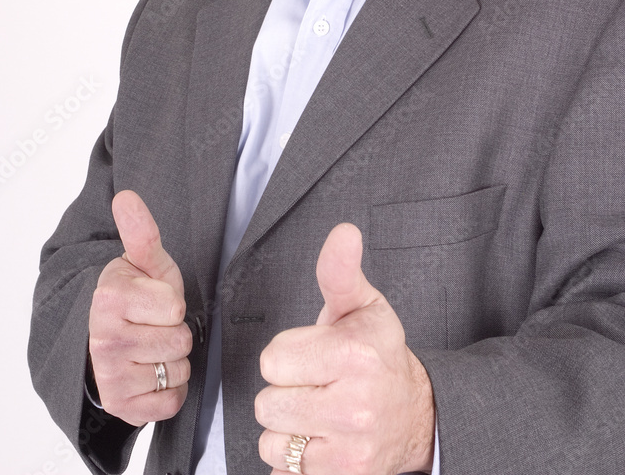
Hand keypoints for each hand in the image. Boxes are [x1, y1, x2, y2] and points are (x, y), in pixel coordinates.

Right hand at [88, 190, 192, 425]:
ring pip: (177, 371)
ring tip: (153, 348)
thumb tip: (126, 195)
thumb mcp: (144, 263)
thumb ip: (141, 232)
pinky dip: (169, 390)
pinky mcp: (120, 407)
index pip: (175, 307)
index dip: (173, 304)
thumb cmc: (137, 297)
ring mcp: (110, 376)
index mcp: (110, 298)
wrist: (107, 340)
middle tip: (155, 326)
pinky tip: (151, 373)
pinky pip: (171, 402)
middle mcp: (104, 339)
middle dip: (175, 332)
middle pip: (180, 341)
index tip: (155, 302)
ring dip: (174, 361)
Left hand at [256, 223, 435, 474]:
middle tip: (314, 383)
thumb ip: (340, 270)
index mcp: (354, 354)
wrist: (416, 413)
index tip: (313, 354)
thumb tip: (343, 232)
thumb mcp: (362, 305)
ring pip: (271, 438)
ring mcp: (350, 446)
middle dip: (285, 390)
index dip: (287, 354)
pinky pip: (284, 468)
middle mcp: (354, 404)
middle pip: (267, 401)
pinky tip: (320, 437)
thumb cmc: (379, 354)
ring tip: (316, 411)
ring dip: (286, 427)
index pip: (273, 359)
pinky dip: (294, 457)